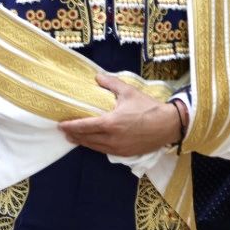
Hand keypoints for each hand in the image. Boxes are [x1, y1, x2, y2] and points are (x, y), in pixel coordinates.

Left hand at [58, 75, 182, 157]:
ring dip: (83, 142)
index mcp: (110, 123)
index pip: (84, 126)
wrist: (168, 125)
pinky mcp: (125, 153)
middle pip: (86, 139)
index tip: (61, 124)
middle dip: (74, 135)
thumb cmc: (148, 107)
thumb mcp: (129, 92)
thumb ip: (111, 83)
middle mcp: (111, 138)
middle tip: (65, 131)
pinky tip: (93, 143)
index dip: (70, 126)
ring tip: (75, 138)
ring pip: (94, 147)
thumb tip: (97, 76)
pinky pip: (105, 151)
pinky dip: (96, 147)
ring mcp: (118, 148)